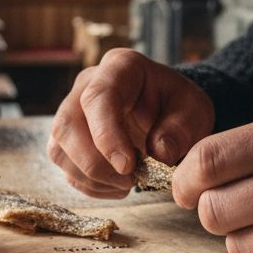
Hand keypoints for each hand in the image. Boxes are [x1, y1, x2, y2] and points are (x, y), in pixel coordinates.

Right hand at [48, 49, 214, 197]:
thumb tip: (159, 152)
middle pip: (67, 126)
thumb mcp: (194, 111)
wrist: (168, 113)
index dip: (107, 135)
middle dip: (95, 163)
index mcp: (120, 67)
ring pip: (59, 150)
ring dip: (91, 178)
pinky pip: (64, 167)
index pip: (98, 98)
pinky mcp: (67, 139)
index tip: (127, 166)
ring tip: (128, 184)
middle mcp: (86, 86)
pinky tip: (117, 185)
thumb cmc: (178, 107)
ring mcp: (71, 112)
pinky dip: (89, 185)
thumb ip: (181, 129)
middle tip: (130, 180)